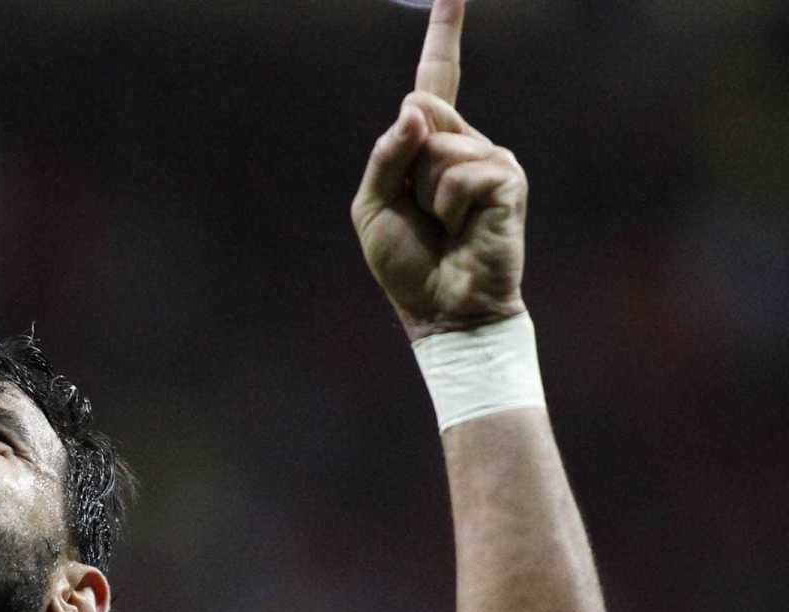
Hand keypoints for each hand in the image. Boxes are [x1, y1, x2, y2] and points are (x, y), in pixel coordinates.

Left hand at [351, 0, 525, 342]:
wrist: (444, 310)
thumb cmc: (408, 263)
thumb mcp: (372, 206)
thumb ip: (386, 154)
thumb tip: (414, 105)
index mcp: (432, 146)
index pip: (437, 79)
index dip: (445, 32)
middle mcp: (467, 142)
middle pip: (422, 111)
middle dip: (405, 163)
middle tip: (421, 212)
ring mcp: (492, 158)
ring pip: (439, 145)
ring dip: (426, 191)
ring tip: (443, 225)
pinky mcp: (508, 179)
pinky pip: (460, 172)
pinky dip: (448, 204)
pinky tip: (464, 228)